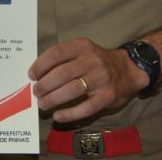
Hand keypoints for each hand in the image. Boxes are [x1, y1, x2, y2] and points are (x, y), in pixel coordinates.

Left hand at [28, 38, 146, 123]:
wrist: (129, 70)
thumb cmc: (98, 62)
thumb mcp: (83, 51)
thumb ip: (64, 59)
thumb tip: (38, 74)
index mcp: (82, 46)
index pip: (57, 53)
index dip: (41, 65)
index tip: (31, 75)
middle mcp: (92, 60)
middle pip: (62, 73)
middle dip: (45, 84)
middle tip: (36, 92)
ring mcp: (101, 78)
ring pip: (72, 90)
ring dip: (53, 98)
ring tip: (43, 104)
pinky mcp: (107, 96)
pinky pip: (86, 108)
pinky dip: (69, 114)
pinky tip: (58, 116)